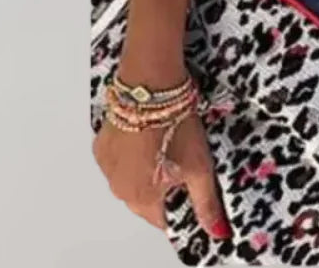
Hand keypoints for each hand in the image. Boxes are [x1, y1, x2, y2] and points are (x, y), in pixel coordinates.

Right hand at [93, 112, 230, 239]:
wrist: (152, 88)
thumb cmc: (175, 123)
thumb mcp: (199, 166)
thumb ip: (206, 203)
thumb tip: (216, 231)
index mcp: (142, 198)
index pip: (163, 220)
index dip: (180, 207)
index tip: (190, 191)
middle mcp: (119, 188)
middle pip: (146, 200)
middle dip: (164, 187)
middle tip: (181, 160)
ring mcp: (107, 167)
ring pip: (131, 179)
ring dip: (146, 170)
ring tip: (164, 144)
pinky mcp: (102, 146)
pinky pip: (119, 160)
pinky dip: (132, 154)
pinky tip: (148, 135)